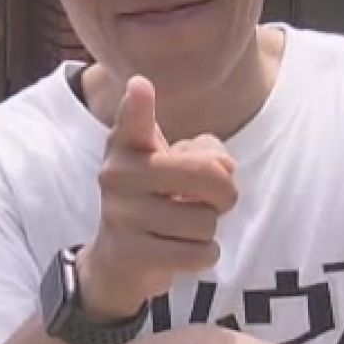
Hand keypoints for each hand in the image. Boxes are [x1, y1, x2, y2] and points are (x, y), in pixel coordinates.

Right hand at [79, 76, 238, 320]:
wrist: (120, 258)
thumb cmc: (158, 197)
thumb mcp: (176, 165)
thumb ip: (206, 154)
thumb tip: (225, 167)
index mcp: (127, 144)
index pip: (133, 121)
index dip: (138, 104)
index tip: (140, 85)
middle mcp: (117, 175)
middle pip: (207, 175)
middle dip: (226, 192)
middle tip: (217, 200)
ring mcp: (121, 215)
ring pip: (205, 221)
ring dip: (207, 229)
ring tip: (184, 227)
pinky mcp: (132, 253)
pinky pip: (199, 253)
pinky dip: (205, 255)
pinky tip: (184, 249)